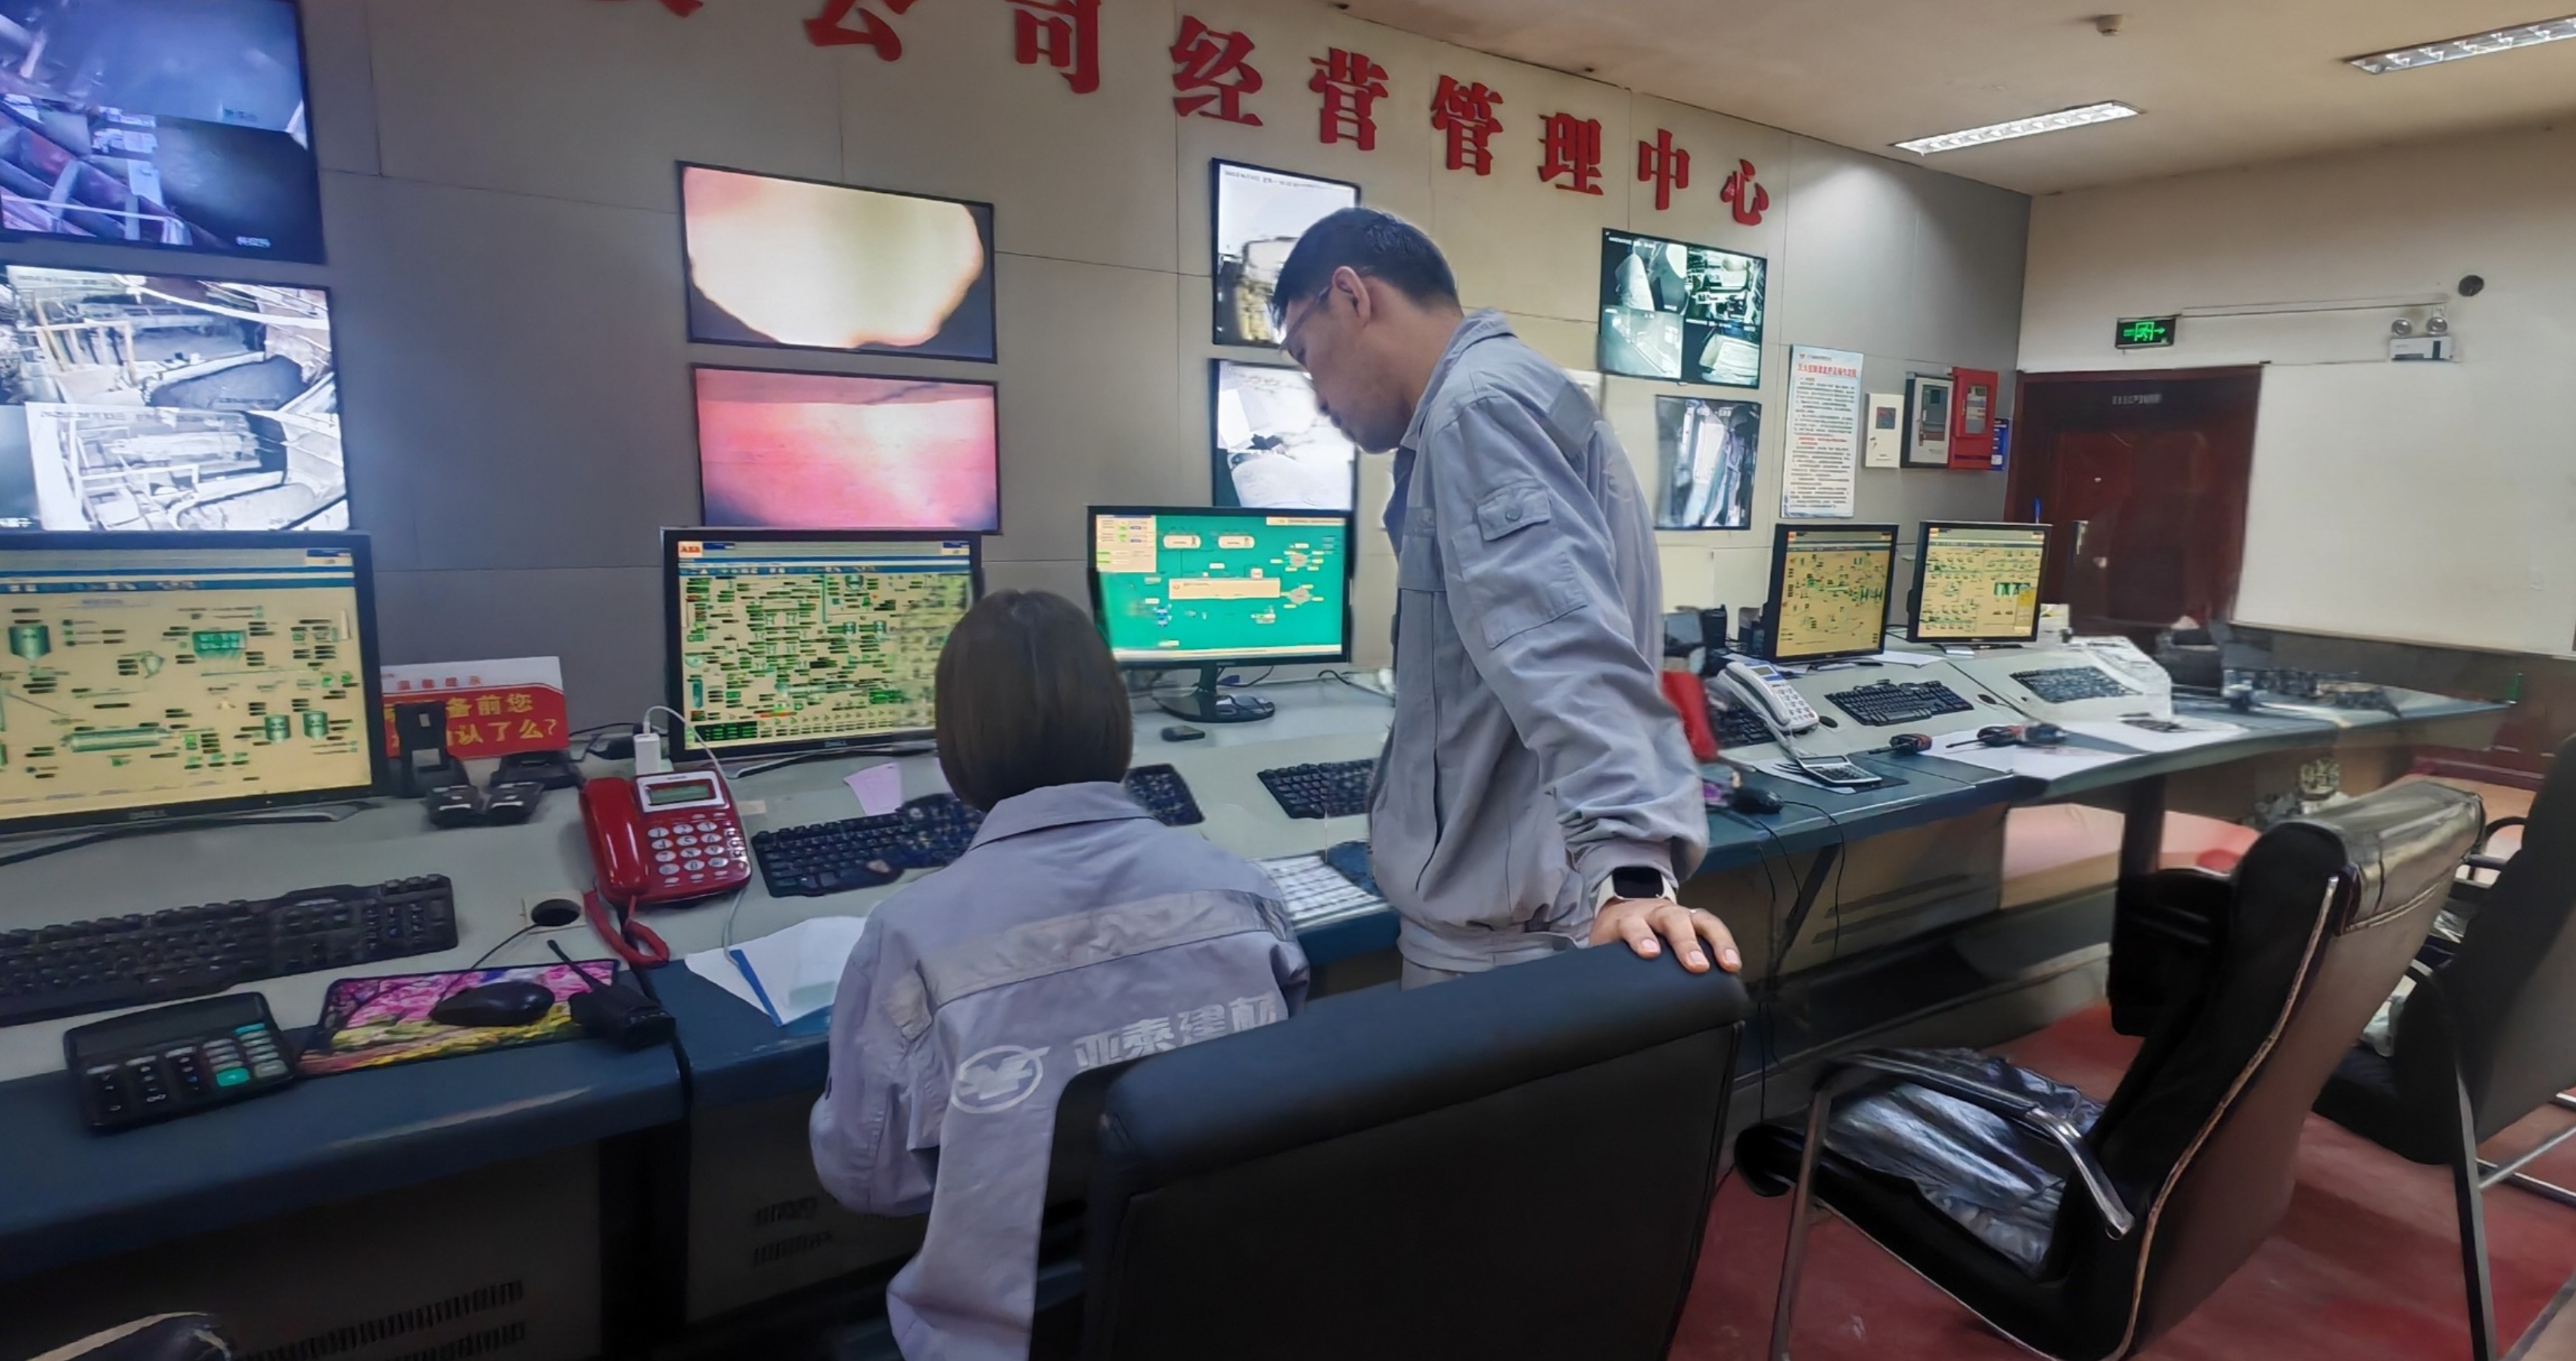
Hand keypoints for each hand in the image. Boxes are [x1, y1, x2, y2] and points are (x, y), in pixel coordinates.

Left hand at [1590, 897, 1741, 973]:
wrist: (1624, 908)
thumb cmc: (1616, 935)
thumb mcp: (1604, 947)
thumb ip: (1603, 966)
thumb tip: (1597, 998)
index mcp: (1628, 919)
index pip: (1633, 925)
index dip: (1641, 937)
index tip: (1649, 953)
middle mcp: (1656, 913)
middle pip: (1672, 921)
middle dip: (1685, 943)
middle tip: (1696, 966)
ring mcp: (1679, 913)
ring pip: (1700, 920)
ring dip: (1716, 942)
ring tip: (1728, 964)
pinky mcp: (1695, 919)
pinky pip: (1714, 926)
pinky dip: (1726, 943)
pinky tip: (1733, 962)